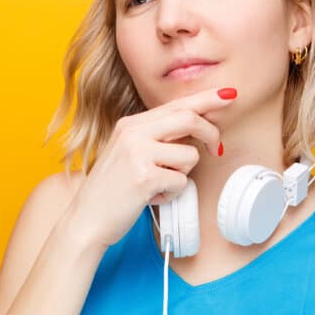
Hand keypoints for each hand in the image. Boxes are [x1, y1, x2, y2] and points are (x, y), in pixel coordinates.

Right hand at [66, 86, 234, 248]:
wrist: (86, 219)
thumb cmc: (112, 190)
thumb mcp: (128, 153)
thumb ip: (155, 137)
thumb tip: (195, 127)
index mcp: (130, 124)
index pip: (176, 104)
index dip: (206, 100)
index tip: (228, 95)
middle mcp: (133, 132)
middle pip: (189, 119)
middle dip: (211, 134)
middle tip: (216, 149)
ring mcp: (138, 153)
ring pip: (189, 155)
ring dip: (182, 175)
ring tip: (158, 184)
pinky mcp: (145, 177)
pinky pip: (182, 181)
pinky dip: (172, 193)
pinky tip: (152, 197)